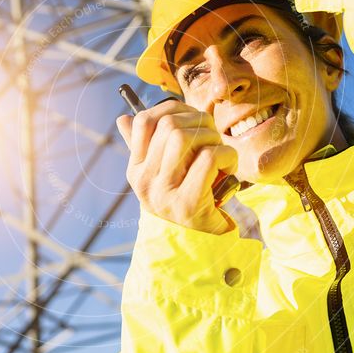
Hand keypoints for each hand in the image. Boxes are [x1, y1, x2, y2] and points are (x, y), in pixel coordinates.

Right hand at [117, 100, 237, 234]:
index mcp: (136, 170)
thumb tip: (124, 119)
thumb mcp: (162, 174)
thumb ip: (144, 148)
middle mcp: (144, 181)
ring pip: (186, 137)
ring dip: (212, 137)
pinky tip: (229, 166)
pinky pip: (208, 158)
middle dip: (199, 122)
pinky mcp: (187, 204)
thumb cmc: (184, 200)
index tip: (192, 117)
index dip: (173, 108)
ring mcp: (163, 193)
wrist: (200, 243)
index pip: (144, 122)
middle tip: (212, 135)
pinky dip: (226, 155)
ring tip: (220, 152)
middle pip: (169, 126)